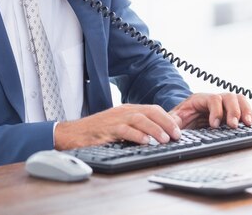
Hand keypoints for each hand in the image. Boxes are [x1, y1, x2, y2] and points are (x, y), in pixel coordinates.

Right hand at [54, 104, 180, 149]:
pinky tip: (145, 142)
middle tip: (177, 135)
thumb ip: (136, 128)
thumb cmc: (97, 132)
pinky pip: (125, 130)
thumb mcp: (119, 126)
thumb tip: (157, 135)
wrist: (74, 133)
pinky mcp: (107, 129)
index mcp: (128, 109)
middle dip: (166, 123)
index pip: (153, 109)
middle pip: (150, 112)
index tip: (178, 130)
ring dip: (155, 129)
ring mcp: (115, 119)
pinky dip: (137, 135)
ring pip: (140, 119)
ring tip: (165, 139)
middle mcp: (124, 111)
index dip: (168, 118)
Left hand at [170, 93, 251, 129]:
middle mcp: (215, 99)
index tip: (214, 125)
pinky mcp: (231, 113)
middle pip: (229, 97)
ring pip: (239, 100)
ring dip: (245, 111)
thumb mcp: (174, 118)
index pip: (212, 99)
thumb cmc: (179, 118)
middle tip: (234, 125)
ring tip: (248, 123)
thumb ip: (173, 120)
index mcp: (200, 99)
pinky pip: (244, 111)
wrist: (183, 118)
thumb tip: (173, 125)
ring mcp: (224, 105)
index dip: (216, 111)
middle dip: (234, 111)